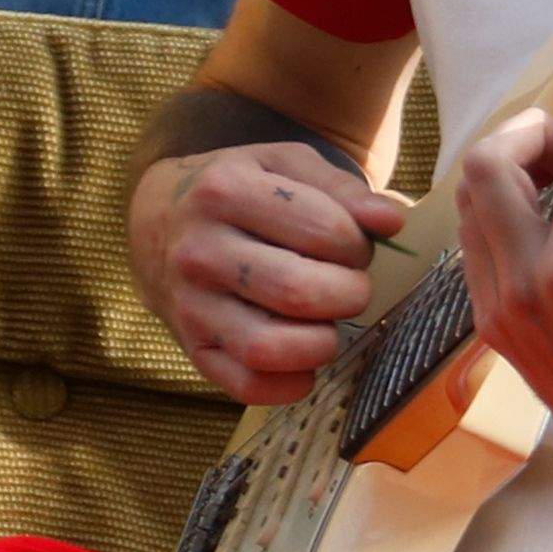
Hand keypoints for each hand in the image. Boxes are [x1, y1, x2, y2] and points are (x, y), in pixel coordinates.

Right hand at [137, 140, 413, 407]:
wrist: (161, 222)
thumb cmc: (241, 191)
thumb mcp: (284, 166)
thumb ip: (343, 188)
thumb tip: (392, 220)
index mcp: (225, 191)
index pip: (324, 230)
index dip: (358, 245)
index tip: (351, 246)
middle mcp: (199, 250)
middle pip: (299, 292)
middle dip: (348, 294)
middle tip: (348, 286)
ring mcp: (190, 304)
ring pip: (269, 347)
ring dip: (321, 344)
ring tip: (327, 324)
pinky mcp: (191, 348)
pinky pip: (247, 385)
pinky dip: (290, 384)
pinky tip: (304, 360)